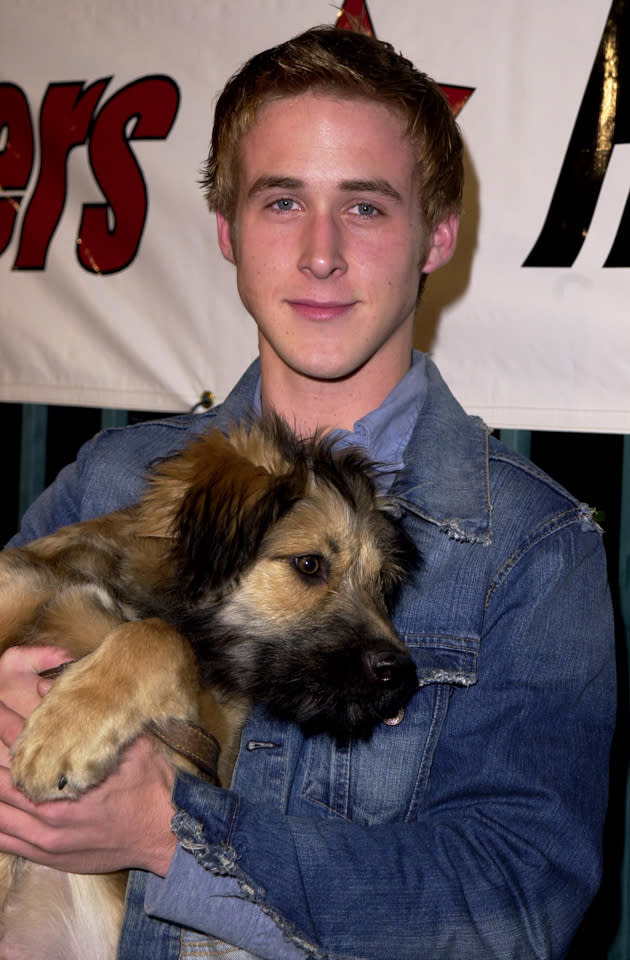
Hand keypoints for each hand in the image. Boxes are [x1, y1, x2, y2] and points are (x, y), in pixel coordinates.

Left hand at [0, 645, 176, 876]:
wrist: (168, 833)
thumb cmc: (152, 785)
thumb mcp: (130, 743)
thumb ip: (90, 718)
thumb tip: (48, 689)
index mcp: (68, 779)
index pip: (23, 747)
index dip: (5, 726)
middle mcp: (50, 810)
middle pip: (3, 778)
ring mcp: (46, 838)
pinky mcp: (49, 856)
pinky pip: (6, 841)